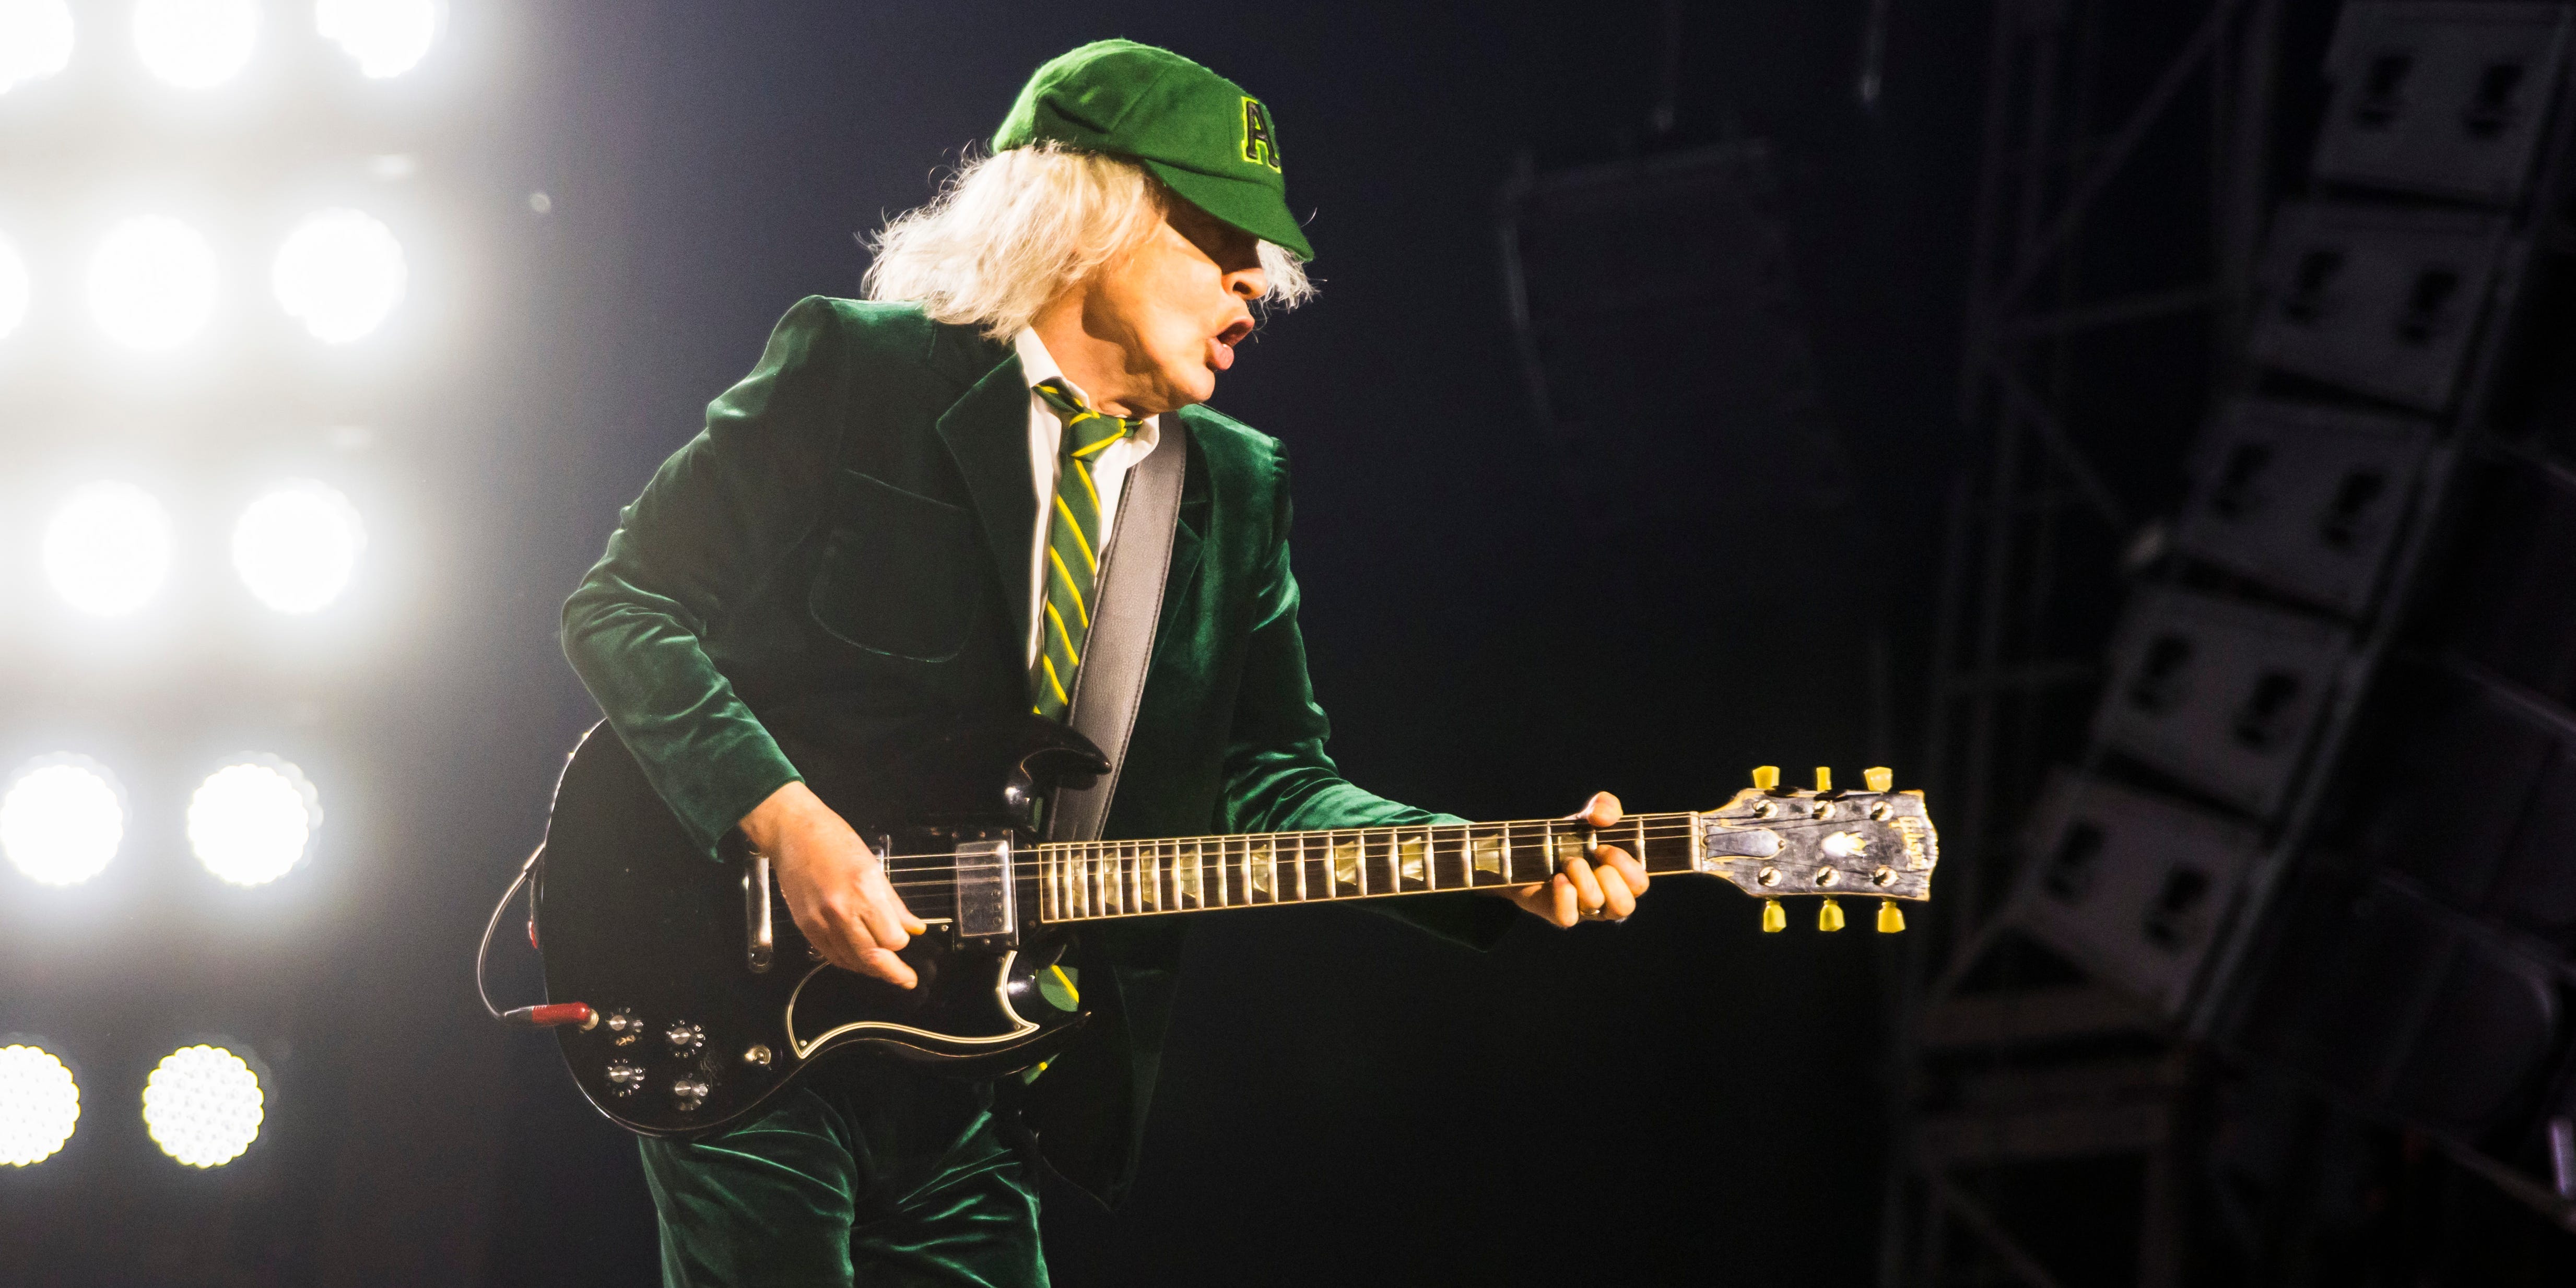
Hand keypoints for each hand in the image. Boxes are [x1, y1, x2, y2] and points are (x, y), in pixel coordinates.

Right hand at [739, 781, 927, 987]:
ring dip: (870, 969)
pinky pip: (830, 955)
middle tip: (907, 980)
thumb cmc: (835, 841)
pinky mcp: (806, 927)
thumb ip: (894, 904)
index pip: (892, 938)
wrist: (792, 833)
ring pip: (851, 961)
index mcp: (864, 892)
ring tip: (885, 970)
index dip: (902, 943)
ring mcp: (820, 922)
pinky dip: (848, 961)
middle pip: (872, 957)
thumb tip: (914, 928)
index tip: (907, 940)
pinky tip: (859, 960)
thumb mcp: (873, 867)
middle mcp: (842, 912)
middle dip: (893, 973)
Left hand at [1497, 791, 1650, 926]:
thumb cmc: (1569, 839)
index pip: (1640, 884)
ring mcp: (1584, 912)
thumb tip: (1604, 817)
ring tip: (1568, 861)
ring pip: (1595, 903)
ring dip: (1581, 874)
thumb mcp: (1589, 817)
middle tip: (1591, 855)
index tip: (1604, 846)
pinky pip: (1568, 917)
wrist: (1528, 854)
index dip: (1625, 864)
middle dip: (1608, 874)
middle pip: (1625, 905)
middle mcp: (1607, 901)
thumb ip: (1605, 806)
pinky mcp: (1560, 915)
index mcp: (1622, 880)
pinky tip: (1558, 878)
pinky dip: (1563, 893)